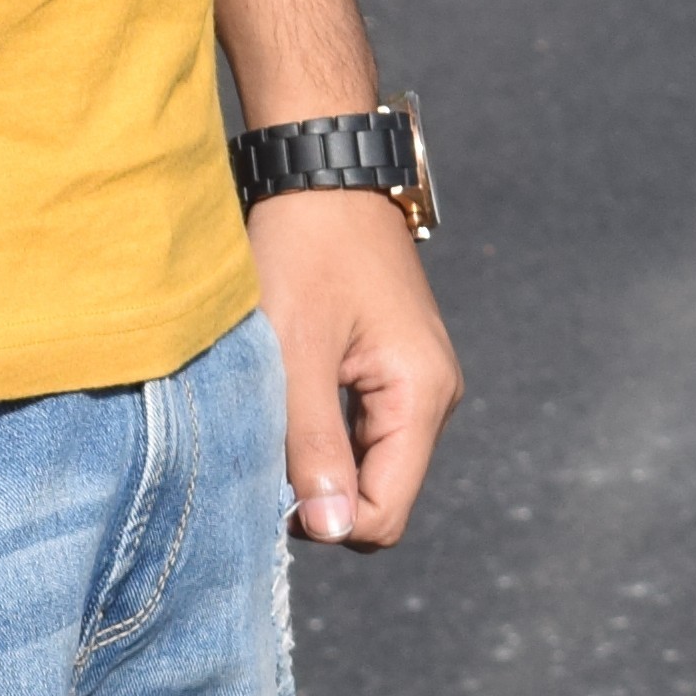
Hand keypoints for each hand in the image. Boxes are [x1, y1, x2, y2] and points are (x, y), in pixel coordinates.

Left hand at [246, 192, 461, 546]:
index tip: (266, 481)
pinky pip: (363, 429)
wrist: (320, 166)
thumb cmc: (304, 245)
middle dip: (319, 489)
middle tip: (262, 443)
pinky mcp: (394, 366)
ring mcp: (417, 381)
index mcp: (422, 395)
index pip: (381, 515)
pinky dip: (323, 429)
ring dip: (318, 456)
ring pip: (367, 464)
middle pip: (377, 494)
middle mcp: (433, 395)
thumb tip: (327, 530)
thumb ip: (312, 442)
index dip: (323, 519)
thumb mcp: (295, 346)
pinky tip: (287, 394)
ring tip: (271, 411)